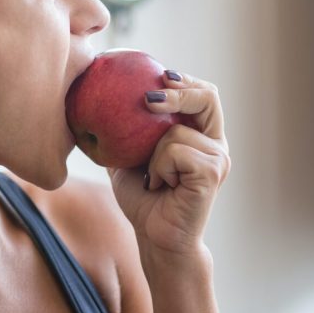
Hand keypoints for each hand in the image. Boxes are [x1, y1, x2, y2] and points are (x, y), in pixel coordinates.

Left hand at [107, 70, 229, 255]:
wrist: (155, 238)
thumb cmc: (143, 199)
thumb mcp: (129, 157)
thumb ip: (126, 129)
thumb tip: (95, 96)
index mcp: (202, 136)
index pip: (203, 94)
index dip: (184, 80)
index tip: (158, 74)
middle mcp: (216, 144)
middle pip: (207, 96)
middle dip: (179, 90)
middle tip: (148, 98)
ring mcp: (219, 158)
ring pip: (176, 131)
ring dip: (152, 154)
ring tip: (154, 180)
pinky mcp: (213, 172)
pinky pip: (174, 151)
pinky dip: (158, 168)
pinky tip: (159, 186)